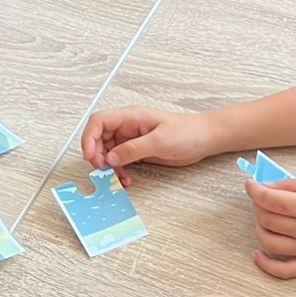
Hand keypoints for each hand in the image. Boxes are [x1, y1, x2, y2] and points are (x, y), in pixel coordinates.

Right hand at [82, 106, 218, 185]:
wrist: (205, 139)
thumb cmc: (188, 132)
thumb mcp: (160, 141)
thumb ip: (133, 149)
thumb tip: (110, 157)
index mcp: (131, 117)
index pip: (99, 121)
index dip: (89, 137)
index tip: (89, 156)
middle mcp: (128, 127)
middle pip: (99, 138)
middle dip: (97, 155)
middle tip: (104, 171)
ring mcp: (132, 139)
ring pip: (107, 151)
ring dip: (108, 166)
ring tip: (118, 178)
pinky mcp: (138, 151)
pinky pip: (120, 160)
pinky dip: (119, 171)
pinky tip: (126, 179)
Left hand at [246, 177, 295, 278]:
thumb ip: (295, 185)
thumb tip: (267, 186)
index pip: (271, 201)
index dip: (254, 190)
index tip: (250, 184)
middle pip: (267, 220)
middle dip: (257, 205)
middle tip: (261, 197)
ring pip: (269, 244)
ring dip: (259, 229)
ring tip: (264, 218)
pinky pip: (282, 271)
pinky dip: (265, 264)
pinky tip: (259, 253)